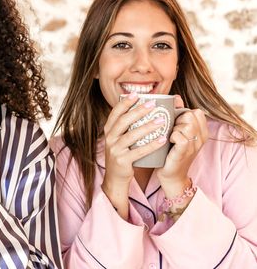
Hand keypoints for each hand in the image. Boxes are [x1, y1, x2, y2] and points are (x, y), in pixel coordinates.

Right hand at [100, 93, 167, 217]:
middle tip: (152, 104)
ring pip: (131, 135)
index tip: (136, 94)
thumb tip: (142, 108)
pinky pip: (139, 151)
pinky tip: (162, 139)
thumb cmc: (122, 154)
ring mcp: (115, 150)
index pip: (115, 113)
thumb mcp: (119, 138)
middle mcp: (110, 138)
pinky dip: (151, 145)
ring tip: (161, 120)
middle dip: (138, 111)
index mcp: (108, 130)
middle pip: (123, 121)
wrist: (115, 177)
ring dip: (147, 127)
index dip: (124, 103)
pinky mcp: (122, 161)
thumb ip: (127, 126)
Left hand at [155, 96, 207, 195]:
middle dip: (177, 120)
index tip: (174, 122)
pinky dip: (173, 136)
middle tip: (170, 130)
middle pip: (191, 116)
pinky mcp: (184, 153)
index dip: (183, 114)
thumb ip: (178, 115)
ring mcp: (194, 146)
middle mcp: (201, 138)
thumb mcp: (176, 131)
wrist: (170, 175)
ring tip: (168, 136)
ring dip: (174, 128)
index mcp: (201, 131)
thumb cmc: (170, 150)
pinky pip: (181, 138)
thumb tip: (176, 97)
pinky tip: (168, 141)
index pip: (197, 112)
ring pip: (187, 125)